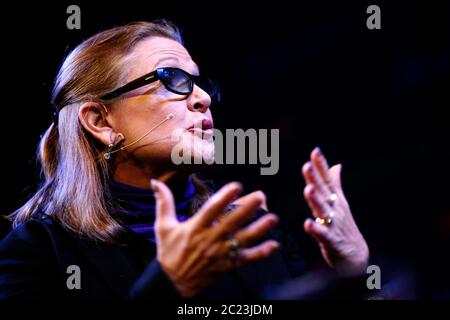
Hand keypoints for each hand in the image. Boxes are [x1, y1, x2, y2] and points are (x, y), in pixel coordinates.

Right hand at [151, 180, 279, 296]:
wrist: (173, 283)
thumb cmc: (170, 252)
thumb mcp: (163, 227)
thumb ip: (164, 203)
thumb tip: (156, 182)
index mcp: (195, 229)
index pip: (211, 210)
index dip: (224, 197)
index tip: (236, 186)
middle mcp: (209, 240)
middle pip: (231, 223)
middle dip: (247, 209)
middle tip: (261, 196)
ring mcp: (220, 254)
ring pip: (242, 241)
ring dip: (259, 230)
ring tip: (273, 219)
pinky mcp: (228, 266)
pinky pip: (246, 260)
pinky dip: (260, 254)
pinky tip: (273, 245)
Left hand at [302, 148, 368, 276]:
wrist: (356, 255)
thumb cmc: (344, 226)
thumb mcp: (340, 202)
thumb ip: (335, 183)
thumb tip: (336, 165)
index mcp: (335, 199)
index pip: (327, 180)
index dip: (321, 166)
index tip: (315, 151)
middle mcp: (335, 209)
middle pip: (323, 191)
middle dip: (315, 178)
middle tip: (307, 165)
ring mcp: (333, 224)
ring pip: (323, 211)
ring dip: (315, 200)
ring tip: (308, 189)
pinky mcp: (331, 240)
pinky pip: (322, 234)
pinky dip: (315, 229)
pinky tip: (307, 224)